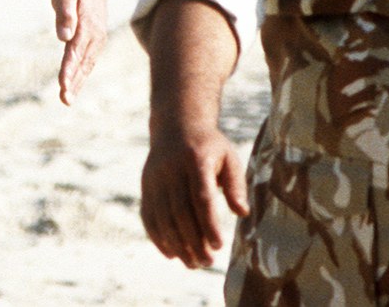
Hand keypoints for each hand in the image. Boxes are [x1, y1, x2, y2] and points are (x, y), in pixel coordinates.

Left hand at [51, 0, 106, 103]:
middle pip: (82, 63)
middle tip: (65, 100)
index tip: (63, 85)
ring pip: (87, 64)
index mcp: (87, 25)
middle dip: (74, 82)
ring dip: (78, 82)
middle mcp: (96, 35)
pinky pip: (89, 60)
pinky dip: (82, 73)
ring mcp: (98, 39)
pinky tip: (75, 84)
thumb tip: (64, 36)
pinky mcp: (96, 40)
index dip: (69, 70)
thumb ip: (64, 14)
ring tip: (67, 98)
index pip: (75, 52)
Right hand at [141, 127, 247, 267]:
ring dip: (177, 245)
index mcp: (195, 159)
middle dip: (193, 241)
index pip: (200, 196)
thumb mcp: (228, 157)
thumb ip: (236, 184)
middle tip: (207, 262)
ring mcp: (154, 177)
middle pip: (179, 211)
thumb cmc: (209, 146)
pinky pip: (148, 215)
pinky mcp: (146, 185)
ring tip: (193, 264)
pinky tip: (171, 254)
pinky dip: (158, 237)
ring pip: (162, 217)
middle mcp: (171, 168)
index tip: (219, 245)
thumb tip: (242, 213)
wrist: (176, 125)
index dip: (208, 223)